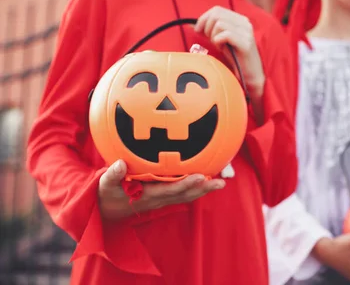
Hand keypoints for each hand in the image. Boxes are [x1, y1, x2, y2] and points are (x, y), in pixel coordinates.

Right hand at [98, 160, 224, 220]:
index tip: (199, 176)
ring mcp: (162, 199)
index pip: (170, 190)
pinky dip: (196, 188)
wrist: (105, 211)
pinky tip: (207, 179)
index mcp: (147, 195)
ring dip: (203, 189)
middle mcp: (158, 199)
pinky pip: (182, 193)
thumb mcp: (104, 184)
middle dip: (202, 188)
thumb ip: (113, 175)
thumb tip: (120, 164)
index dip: (185, 184)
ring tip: (221, 182)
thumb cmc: (105, 194)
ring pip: (186, 196)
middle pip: (184, 195)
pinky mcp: (163, 197)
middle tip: (220, 182)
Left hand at [195, 6, 264, 96]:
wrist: (250, 75)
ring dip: (214, 36)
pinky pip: (225, 35)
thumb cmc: (235, 58)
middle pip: (217, 14)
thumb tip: (192, 26)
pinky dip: (219, 41)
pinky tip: (222, 48)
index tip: (197, 31)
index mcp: (240, 19)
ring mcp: (247, 32)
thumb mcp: (221, 40)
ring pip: (219, 24)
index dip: (204, 18)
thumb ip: (211, 30)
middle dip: (207, 27)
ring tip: (219, 46)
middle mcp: (245, 23)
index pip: (217, 9)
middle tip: (210, 40)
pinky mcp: (246, 43)